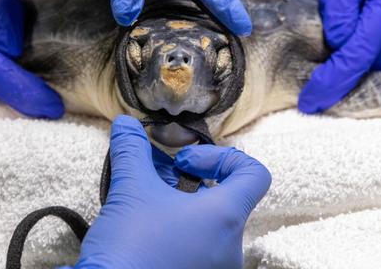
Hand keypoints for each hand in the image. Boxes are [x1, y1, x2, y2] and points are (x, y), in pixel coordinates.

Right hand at [74, 115, 270, 268]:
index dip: (222, 157)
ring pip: (211, 226)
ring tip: (148, 207)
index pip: (255, 174)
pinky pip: (201, 249)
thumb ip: (132, 150)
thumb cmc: (129, 247)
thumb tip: (126, 125)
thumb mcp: (129, 190)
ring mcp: (217, 268)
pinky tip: (149, 232)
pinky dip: (180, 233)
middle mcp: (231, 247)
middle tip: (159, 181)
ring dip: (183, 208)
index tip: (185, 163)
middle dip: (192, 183)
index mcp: (225, 217)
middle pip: (228, 200)